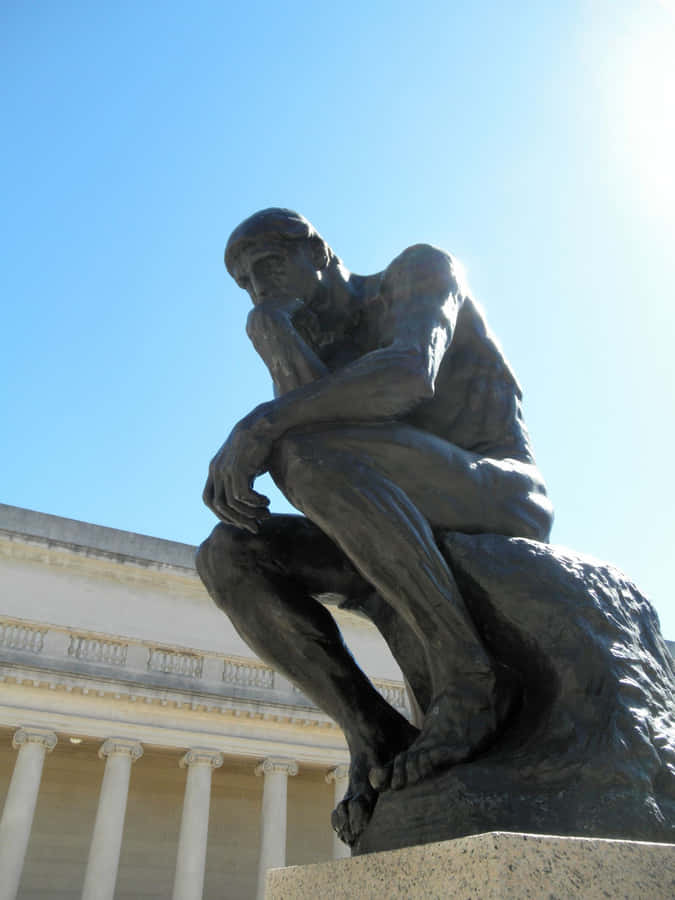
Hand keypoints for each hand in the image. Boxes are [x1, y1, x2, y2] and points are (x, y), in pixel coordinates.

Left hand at [202, 407, 272, 531]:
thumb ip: (241, 481)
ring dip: (250, 513)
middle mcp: (216, 471)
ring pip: (232, 504)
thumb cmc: (258, 446)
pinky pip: (242, 496)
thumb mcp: (246, 466)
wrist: (263, 425)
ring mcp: (225, 470)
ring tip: (266, 513)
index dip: (223, 514)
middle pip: (219, 507)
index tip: (242, 519)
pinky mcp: (238, 468)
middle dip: (238, 520)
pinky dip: (255, 503)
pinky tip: (267, 501)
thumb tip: (247, 503)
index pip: (210, 500)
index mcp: (215, 470)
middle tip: (256, 526)